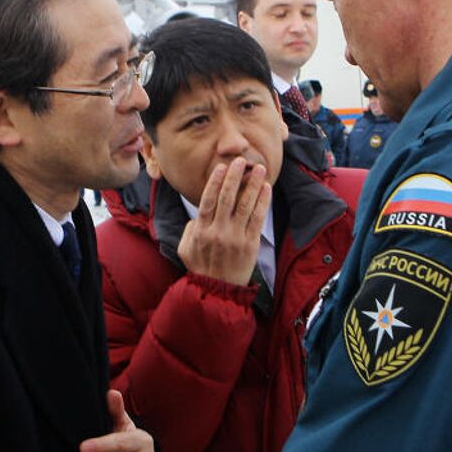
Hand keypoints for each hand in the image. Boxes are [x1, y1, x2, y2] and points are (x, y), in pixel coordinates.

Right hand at [178, 158, 270, 285]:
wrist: (217, 290)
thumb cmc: (200, 268)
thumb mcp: (185, 248)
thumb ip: (189, 229)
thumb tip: (197, 216)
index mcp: (201, 230)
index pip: (208, 200)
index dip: (215, 181)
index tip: (222, 167)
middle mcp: (218, 231)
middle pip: (227, 198)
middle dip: (235, 177)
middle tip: (241, 161)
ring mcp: (235, 237)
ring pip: (245, 205)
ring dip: (252, 185)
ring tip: (259, 169)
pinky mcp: (250, 244)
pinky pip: (257, 218)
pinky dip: (262, 202)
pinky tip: (266, 189)